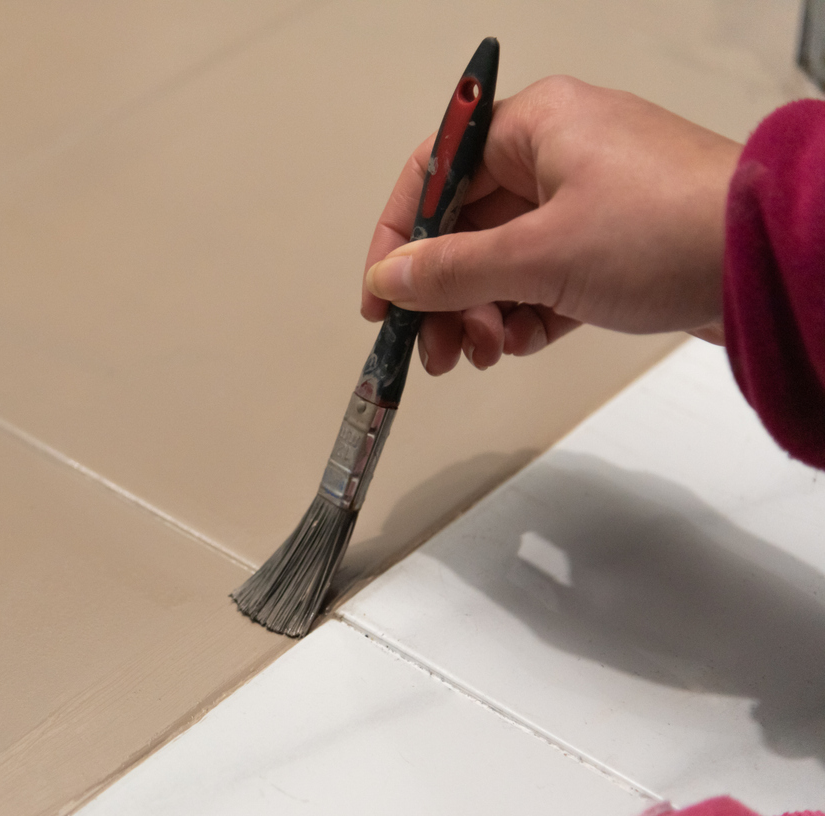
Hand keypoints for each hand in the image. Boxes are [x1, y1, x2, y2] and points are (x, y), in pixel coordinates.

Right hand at [361, 76, 741, 373]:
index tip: (381, 293)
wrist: (770, 262)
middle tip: (432, 347)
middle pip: (467, 226)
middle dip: (445, 294)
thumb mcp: (538, 254)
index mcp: (535, 126)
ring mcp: (590, 199)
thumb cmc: (668, 229)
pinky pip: (546, 279)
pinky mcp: (616, 243)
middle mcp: (558, 154)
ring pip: (505, 259)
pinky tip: (524, 343)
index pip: (436, 172)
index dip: (398, 235)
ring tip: (484, 351)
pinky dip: (527, 314)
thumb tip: (391, 279)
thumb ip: (451, 270)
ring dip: (483, 311)